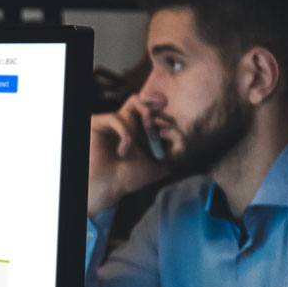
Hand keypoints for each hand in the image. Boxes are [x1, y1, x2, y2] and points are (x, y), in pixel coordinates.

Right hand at [88, 97, 168, 216]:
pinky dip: (124, 132)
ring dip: (137, 125)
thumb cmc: (127, 179)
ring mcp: (112, 122)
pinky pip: (116, 117)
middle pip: (143, 99)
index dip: (163, 112)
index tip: (172, 121)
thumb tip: (189, 150)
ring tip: (132, 146)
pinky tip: (123, 149)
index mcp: (139, 131)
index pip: (153, 110)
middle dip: (154, 109)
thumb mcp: (156, 167)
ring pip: (132, 104)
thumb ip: (171, 157)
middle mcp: (126, 123)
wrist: (106, 187)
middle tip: (159, 122)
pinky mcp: (98, 122)